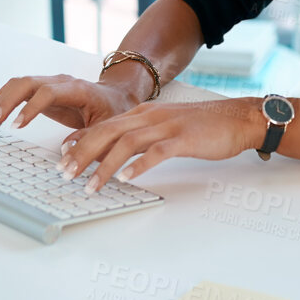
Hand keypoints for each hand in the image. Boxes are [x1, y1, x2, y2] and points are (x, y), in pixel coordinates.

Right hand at [0, 73, 138, 131]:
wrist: (116, 96)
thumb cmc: (114, 110)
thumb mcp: (109, 127)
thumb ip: (91, 139)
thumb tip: (66, 151)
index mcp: (77, 89)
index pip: (47, 92)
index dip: (30, 108)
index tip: (16, 126)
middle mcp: (60, 82)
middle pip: (26, 83)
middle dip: (7, 102)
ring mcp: (50, 84)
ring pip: (18, 84)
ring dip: (2, 101)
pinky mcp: (42, 91)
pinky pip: (18, 90)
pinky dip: (5, 100)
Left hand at [60, 96, 269, 191]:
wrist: (237, 118)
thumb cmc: (203, 126)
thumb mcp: (166, 126)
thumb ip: (142, 137)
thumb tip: (119, 155)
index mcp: (144, 113)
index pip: (104, 125)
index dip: (81, 140)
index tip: (62, 155)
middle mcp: (151, 116)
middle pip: (108, 132)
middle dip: (82, 154)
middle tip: (66, 174)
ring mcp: (167, 126)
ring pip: (126, 143)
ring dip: (104, 165)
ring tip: (90, 185)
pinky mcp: (184, 139)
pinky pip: (156, 152)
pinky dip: (138, 166)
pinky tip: (126, 179)